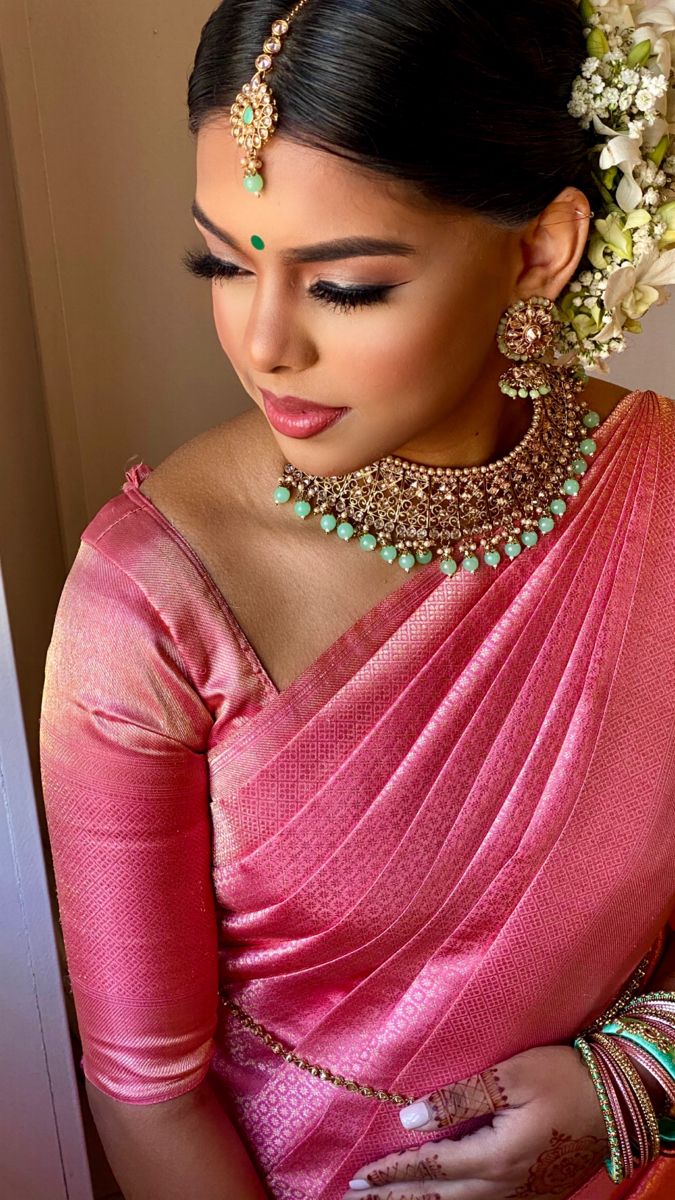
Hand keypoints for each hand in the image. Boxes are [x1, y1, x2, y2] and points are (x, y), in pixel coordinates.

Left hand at [343, 1045, 609, 1199]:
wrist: (621, 1099)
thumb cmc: (566, 1076)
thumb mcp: (513, 1075)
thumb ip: (461, 1097)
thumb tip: (410, 1117)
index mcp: (496, 1156)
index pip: (431, 1167)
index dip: (392, 1172)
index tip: (358, 1177)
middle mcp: (504, 1186)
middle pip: (438, 1199)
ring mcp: (521, 1194)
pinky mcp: (534, 1193)